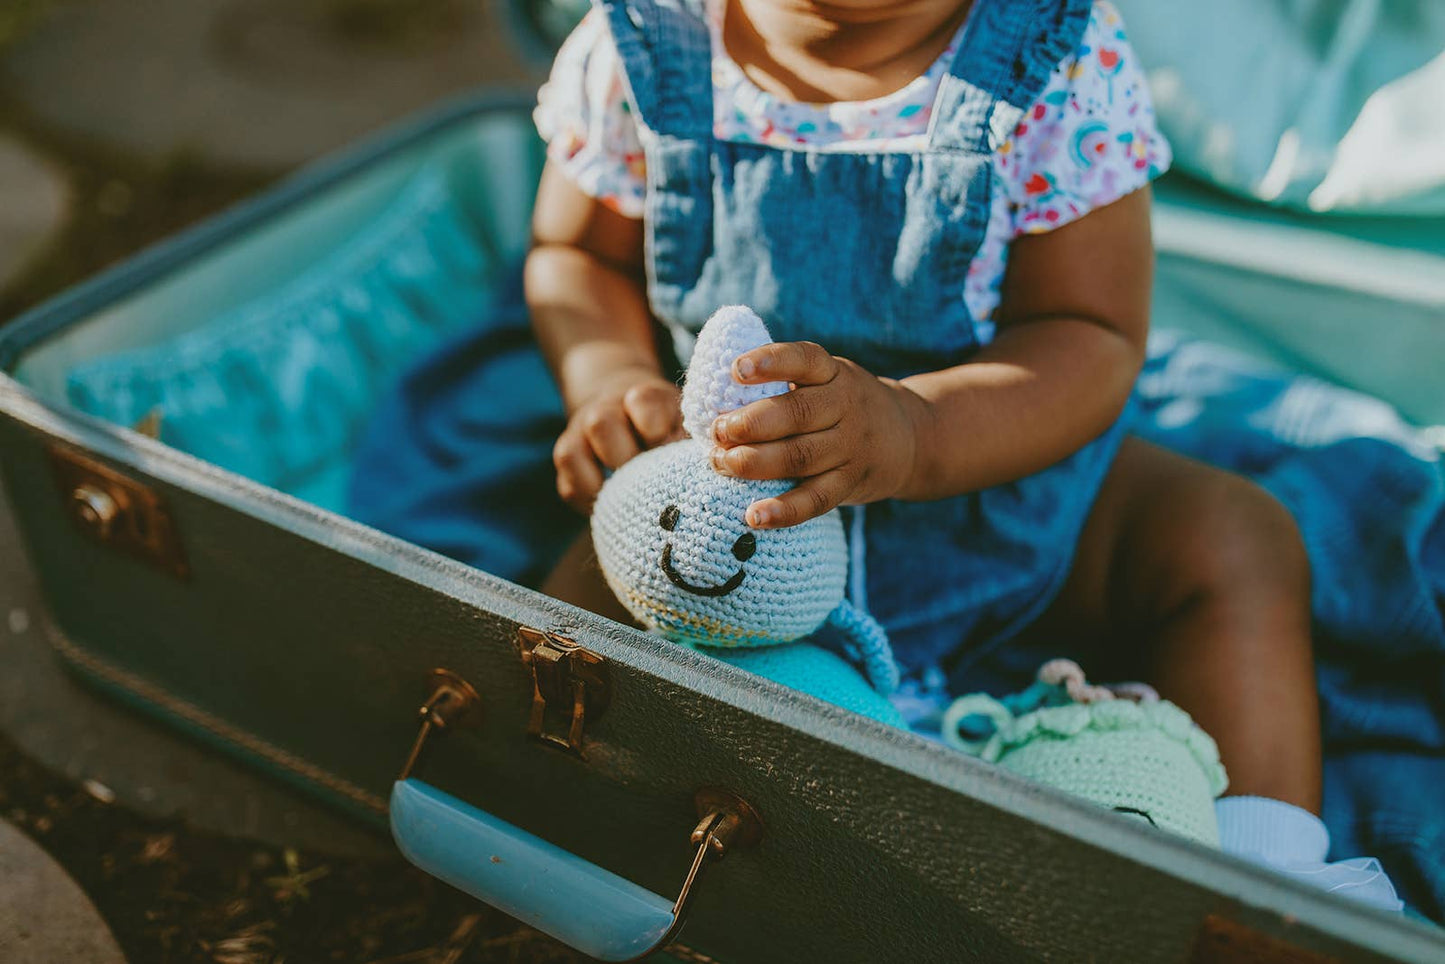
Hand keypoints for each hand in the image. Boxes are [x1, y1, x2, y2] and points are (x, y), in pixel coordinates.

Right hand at [554, 369, 682, 511]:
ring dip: (603, 482)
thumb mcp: (683, 421)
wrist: (626, 406)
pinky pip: (568, 487)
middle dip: (628, 458)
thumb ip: (688, 440)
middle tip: (651, 479)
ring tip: (632, 498)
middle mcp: (603, 409)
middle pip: (601, 424)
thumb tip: (699, 474)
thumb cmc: (667, 424)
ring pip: (571, 454)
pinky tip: (616, 508)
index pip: (643, 402)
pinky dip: (591, 502)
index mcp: (641, 396)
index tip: (671, 450)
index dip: (657, 431)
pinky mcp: (568, 462)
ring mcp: (578, 434)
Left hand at [710, 341, 925, 527]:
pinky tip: (753, 515)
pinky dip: (784, 510)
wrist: (909, 437)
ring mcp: (850, 448)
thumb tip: (714, 400)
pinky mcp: (850, 484)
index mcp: (834, 373)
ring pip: (801, 457)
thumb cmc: (842, 405)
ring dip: (755, 462)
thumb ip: (784, 383)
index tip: (736, 370)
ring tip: (721, 463)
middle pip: (798, 414)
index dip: (772, 362)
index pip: (805, 360)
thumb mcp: (826, 380)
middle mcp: (845, 407)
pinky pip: (816, 499)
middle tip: (718, 430)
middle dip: (751, 423)